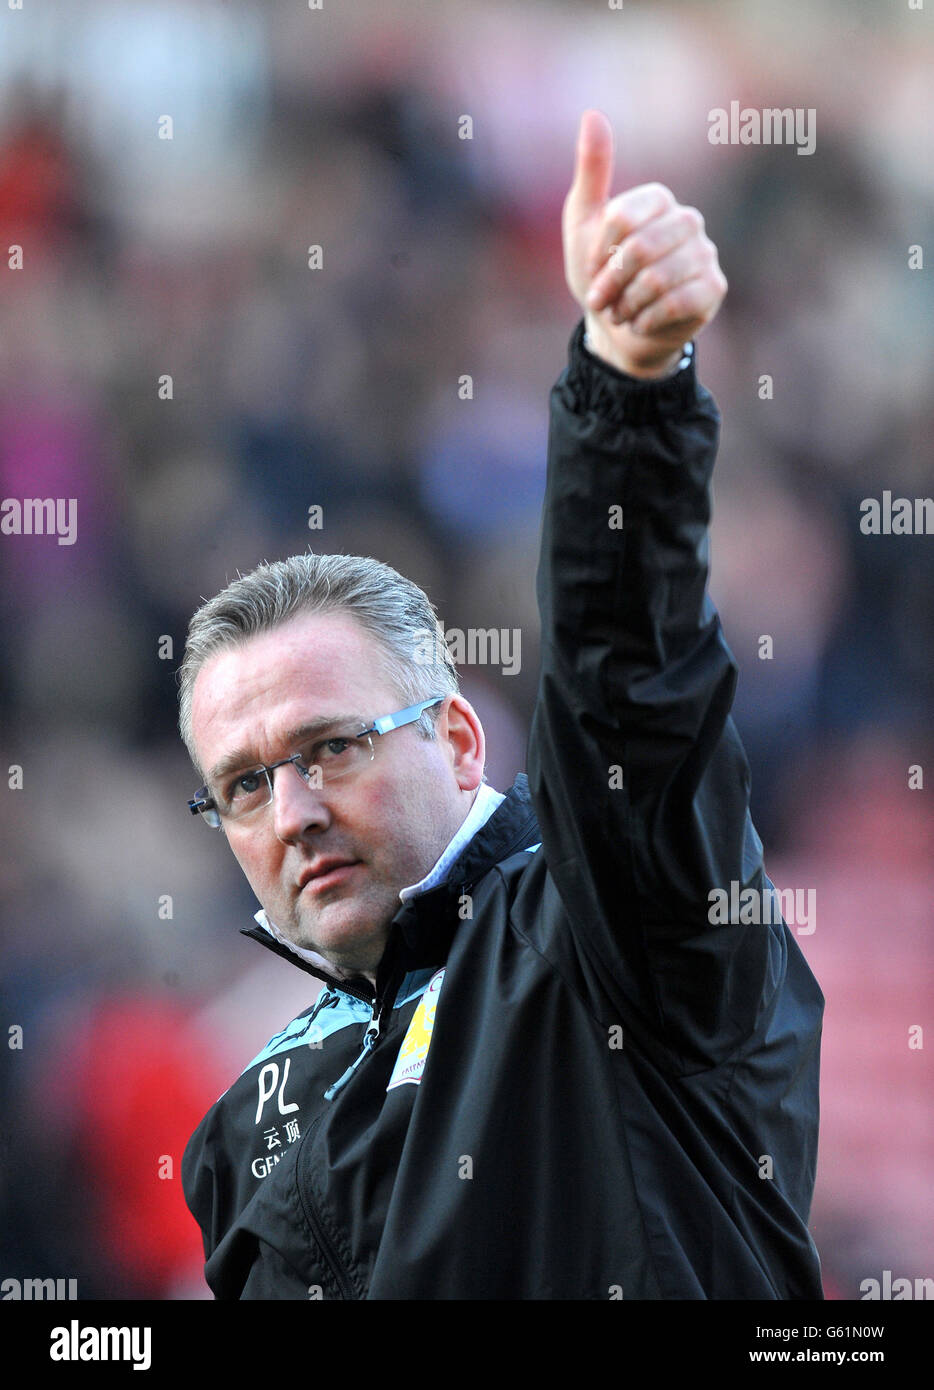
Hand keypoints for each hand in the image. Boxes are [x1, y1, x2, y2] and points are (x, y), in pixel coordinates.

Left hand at [562, 110, 726, 378]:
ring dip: (627, 304)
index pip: (621, 218)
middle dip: (611, 282)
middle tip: (601, 299)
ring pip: (658, 278)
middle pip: (640, 249)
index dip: (600, 251)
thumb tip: (593, 113)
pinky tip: (640, 321)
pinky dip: (646, 319)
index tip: (593, 267)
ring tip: (620, 311)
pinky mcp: (713, 288)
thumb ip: (592, 171)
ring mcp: (705, 254)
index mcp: (658, 199)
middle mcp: (687, 220)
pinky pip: (676, 302)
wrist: (618, 328)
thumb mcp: (584, 222)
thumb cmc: (601, 273)